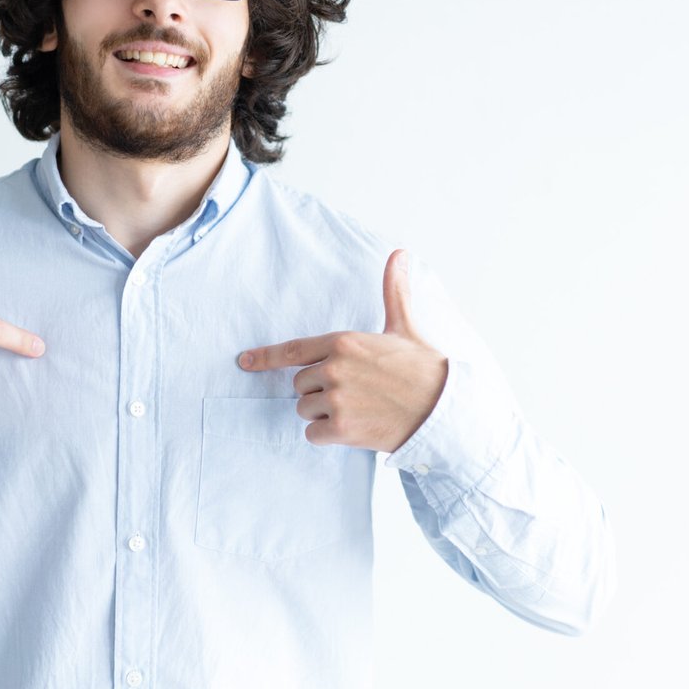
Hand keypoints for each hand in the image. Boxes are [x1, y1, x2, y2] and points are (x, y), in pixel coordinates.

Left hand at [237, 249, 447, 452]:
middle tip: (356, 393)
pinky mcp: (341, 428)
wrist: (444, 411)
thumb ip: (393, 291)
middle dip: (320, 391)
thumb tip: (399, 253)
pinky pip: (313, 433)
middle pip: (301, 385)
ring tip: (360, 410)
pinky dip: (329, 435)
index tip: (244, 361)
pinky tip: (356, 428)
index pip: (294, 351)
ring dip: (325, 414)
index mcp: (344, 342)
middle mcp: (334, 368)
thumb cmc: (424, 369)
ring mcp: (336, 399)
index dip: (265, 357)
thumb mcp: (404, 327)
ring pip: (305, 409)